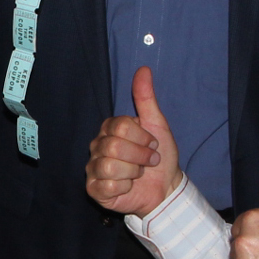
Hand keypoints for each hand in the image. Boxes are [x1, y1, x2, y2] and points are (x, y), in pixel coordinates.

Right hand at [87, 66, 181, 216]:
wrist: (165, 187)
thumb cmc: (159, 156)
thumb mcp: (157, 125)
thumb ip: (146, 98)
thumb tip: (143, 69)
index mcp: (109, 129)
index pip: (120, 126)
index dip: (142, 137)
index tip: (153, 144)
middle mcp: (97, 146)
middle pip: (113, 146)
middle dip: (139, 156)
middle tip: (149, 161)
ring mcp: (93, 168)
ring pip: (109, 166)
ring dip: (133, 172)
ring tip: (139, 173)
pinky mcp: (95, 190)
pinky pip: (106, 186)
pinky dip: (124, 187)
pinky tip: (129, 186)